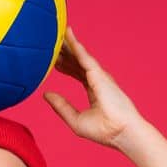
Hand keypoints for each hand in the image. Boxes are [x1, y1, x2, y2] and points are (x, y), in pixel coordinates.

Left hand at [43, 27, 145, 148]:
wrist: (121, 133)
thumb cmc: (104, 131)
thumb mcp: (75, 120)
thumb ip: (61, 106)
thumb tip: (46, 94)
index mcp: (93, 91)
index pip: (77, 73)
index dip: (65, 66)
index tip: (52, 60)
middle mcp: (97, 80)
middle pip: (78, 61)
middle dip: (65, 52)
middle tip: (50, 42)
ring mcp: (99, 76)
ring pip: (80, 56)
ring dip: (68, 44)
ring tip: (56, 33)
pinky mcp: (99, 74)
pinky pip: (84, 56)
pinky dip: (75, 44)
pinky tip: (67, 34)